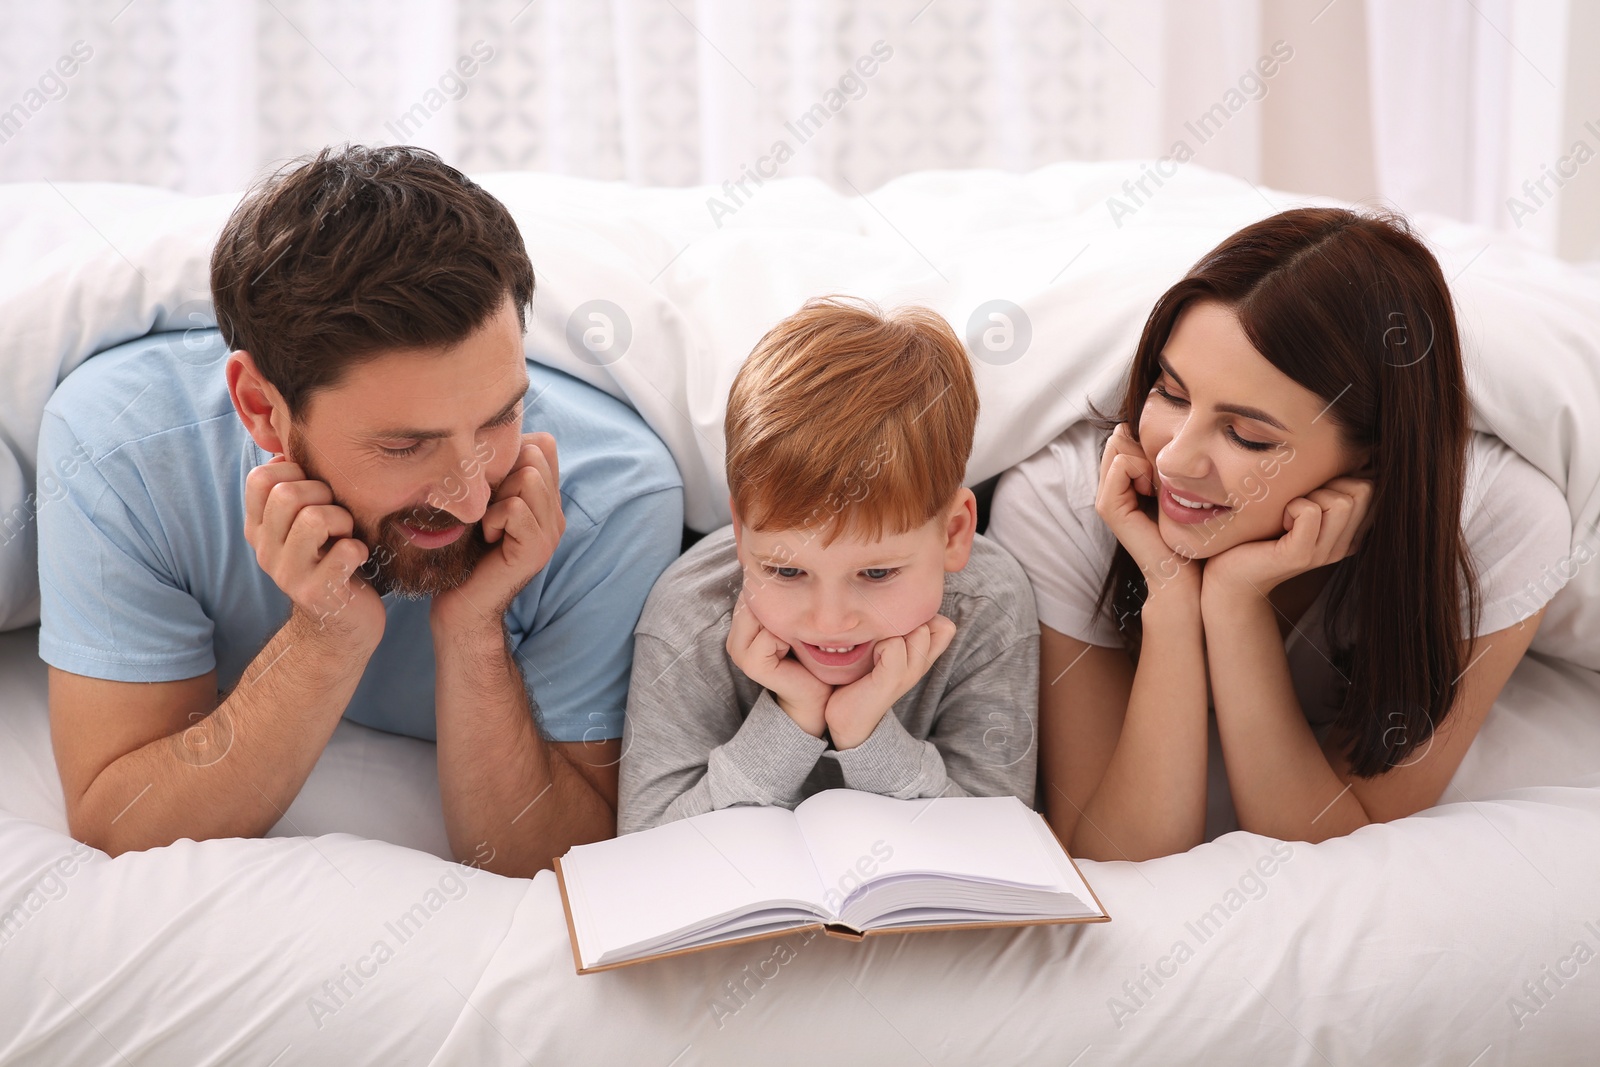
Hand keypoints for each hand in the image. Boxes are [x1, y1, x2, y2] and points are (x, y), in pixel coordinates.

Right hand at [244, 454, 385, 648]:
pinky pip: (344, 551)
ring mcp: (288, 574)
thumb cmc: (333, 560)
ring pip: (314, 519)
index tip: (316, 490)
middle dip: (324, 493)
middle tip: (338, 514)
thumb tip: (296, 445)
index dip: (295, 472)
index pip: (260, 478)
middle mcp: (266, 550)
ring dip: (343, 520)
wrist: (341, 625)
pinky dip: (359, 548)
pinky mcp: (317, 593)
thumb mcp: (308, 524)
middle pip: (287, 494)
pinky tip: (358, 557)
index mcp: (259, 528)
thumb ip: (298, 491)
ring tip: (347, 534)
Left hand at [432, 433, 564, 631]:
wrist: (460, 607)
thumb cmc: (461, 552)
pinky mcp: (538, 548)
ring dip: (496, 497)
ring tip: (487, 525)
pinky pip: (515, 508)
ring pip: (529, 476)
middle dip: (501, 474)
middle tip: (485, 510)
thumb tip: (493, 435)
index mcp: (545, 499)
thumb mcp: (480, 503)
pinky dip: (493, 519)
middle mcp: (556, 513)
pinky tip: (487, 538)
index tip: (488, 487)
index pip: (544, 444)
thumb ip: (497, 475)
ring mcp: (552, 532)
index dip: (510, 453)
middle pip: (536, 454)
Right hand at [726, 591, 832, 735]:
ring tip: (793, 641)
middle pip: (755, 600)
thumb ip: (778, 600)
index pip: (753, 589)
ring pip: (761, 615)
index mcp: (740, 623)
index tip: (797, 612)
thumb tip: (778, 570)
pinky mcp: (750, 664)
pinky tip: (793, 651)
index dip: (777, 594)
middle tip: (796, 631)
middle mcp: (734, 637)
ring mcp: (738, 651)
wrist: (815, 694)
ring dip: (785, 624)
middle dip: (781, 609)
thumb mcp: (791, 621)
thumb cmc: (807, 654)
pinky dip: (786, 640)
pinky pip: (769, 636)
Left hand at [824, 616, 956, 749]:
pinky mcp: (893, 680)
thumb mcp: (882, 649)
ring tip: (875, 647)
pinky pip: (894, 646)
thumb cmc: (859, 679)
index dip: (924, 617)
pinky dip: (879, 646)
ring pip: (917, 632)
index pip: (946, 627)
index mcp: (921, 657)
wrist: (846, 719)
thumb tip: (897, 603)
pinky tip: (869, 659)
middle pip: (933, 624)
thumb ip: (893, 631)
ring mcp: (910, 674)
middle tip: (882, 637)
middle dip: (905, 621)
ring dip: (892, 631)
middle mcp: (920, 665)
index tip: (897, 628)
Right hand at [1094, 422, 1198, 599]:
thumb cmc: (1189, 530)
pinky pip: (1121, 465)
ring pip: (1118, 446)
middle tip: (1162, 475)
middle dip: (1144, 446)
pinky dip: (1140, 469)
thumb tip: (1160, 430)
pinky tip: (1152, 490)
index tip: (1167, 468)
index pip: (1124, 436)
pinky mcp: (1109, 507)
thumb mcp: (1175, 485)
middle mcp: (1109, 488)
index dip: (1147, 441)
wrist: (1184, 570)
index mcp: (1123, 482)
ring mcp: (1105, 497)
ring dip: (1144, 458)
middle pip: (1119, 437)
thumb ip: (1163, 461)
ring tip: (1158, 484)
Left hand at [1202, 476, 1373, 600]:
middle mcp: (1342, 545)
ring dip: (1309, 496)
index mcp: (1347, 533)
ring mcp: (1323, 553)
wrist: (1230, 573)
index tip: (1310, 493)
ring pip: (1342, 501)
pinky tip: (1279, 521)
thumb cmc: (1259, 532)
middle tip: (1297, 502)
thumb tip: (1346, 452)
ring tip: (1287, 513)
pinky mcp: (1300, 555)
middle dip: (1328, 484)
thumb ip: (1323, 487)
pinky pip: (1311, 512)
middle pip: (1363, 490)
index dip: (1341, 478)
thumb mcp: (1297, 506)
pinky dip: (1292, 506)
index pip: (1371, 488)